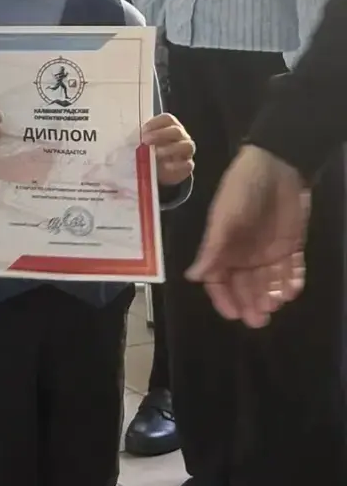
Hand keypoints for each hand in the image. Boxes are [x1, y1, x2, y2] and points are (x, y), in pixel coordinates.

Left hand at [142, 112, 194, 186]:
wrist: (161, 170)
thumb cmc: (151, 151)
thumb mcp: (144, 143)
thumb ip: (139, 139)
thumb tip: (127, 140)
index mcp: (170, 126)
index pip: (167, 119)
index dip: (155, 123)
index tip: (142, 130)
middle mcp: (181, 136)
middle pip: (176, 130)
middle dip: (160, 134)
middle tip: (145, 141)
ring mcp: (186, 150)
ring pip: (186, 146)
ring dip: (170, 149)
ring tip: (155, 154)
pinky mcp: (187, 165)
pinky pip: (187, 164)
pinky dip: (176, 165)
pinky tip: (165, 167)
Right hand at [187, 145, 309, 326]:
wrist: (278, 165)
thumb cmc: (243, 190)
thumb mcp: (225, 218)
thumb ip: (213, 249)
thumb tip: (193, 277)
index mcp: (223, 248)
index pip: (219, 281)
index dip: (225, 298)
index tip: (234, 314)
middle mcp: (244, 254)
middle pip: (245, 287)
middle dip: (251, 304)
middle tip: (259, 319)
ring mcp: (268, 251)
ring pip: (269, 282)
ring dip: (271, 295)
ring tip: (276, 303)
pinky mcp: (291, 246)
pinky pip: (292, 270)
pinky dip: (292, 281)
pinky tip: (292, 289)